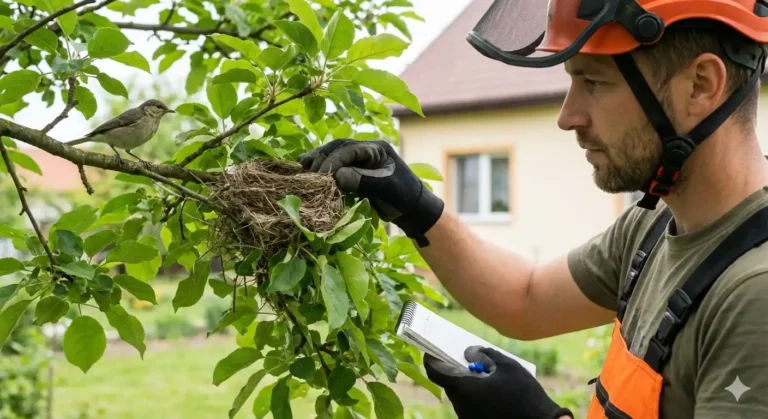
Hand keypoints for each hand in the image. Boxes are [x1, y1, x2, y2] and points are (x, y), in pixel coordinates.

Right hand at [298, 139, 443, 245]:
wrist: (413, 210)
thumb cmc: (404, 197)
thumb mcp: (386, 189)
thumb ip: (363, 181)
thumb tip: (338, 176)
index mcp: (377, 148)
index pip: (349, 149)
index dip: (332, 161)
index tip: (320, 175)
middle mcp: (367, 149)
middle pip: (339, 148)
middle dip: (322, 157)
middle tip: (307, 171)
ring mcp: (361, 159)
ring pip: (335, 154)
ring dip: (319, 161)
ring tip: (303, 167)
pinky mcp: (356, 170)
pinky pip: (337, 166)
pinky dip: (324, 169)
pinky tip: (310, 171)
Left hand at [424, 346, 573, 418]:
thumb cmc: (524, 394)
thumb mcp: (508, 366)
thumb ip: (485, 354)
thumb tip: (469, 352)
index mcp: (464, 388)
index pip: (435, 372)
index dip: (431, 358)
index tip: (431, 349)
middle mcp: (461, 405)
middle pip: (449, 383)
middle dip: (454, 369)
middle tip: (463, 357)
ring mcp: (468, 417)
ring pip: (460, 395)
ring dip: (466, 383)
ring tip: (481, 372)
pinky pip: (469, 406)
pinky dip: (474, 395)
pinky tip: (489, 389)